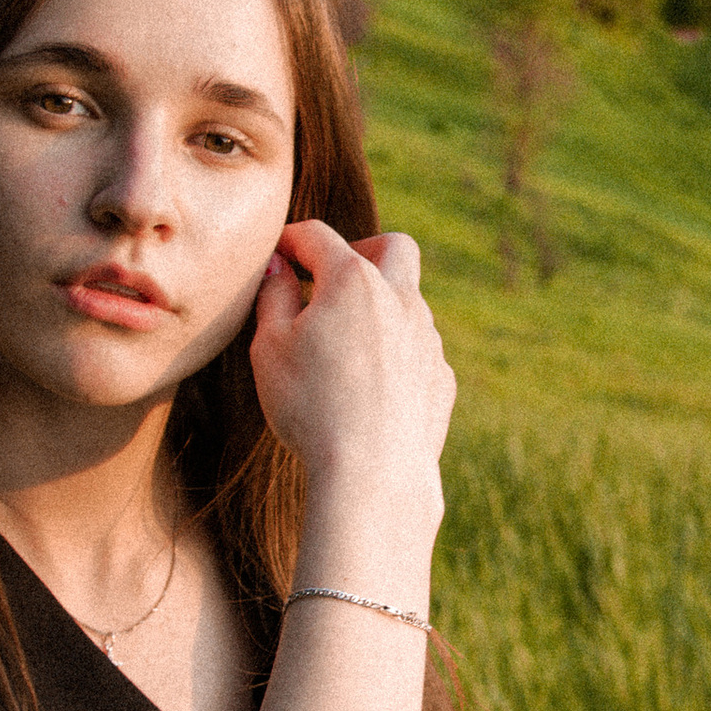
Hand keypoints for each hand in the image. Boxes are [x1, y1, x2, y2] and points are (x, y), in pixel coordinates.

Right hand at [248, 222, 454, 525]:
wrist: (372, 473)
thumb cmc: (310, 406)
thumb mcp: (268, 347)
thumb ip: (272, 296)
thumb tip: (278, 268)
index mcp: (353, 280)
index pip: (318, 237)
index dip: (291, 239)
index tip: (278, 252)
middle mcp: (401, 300)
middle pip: (393, 247)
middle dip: (362, 250)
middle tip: (331, 280)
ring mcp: (428, 339)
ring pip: (410, 302)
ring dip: (380, 309)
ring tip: (344, 345)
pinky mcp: (441, 379)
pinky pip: (419, 351)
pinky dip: (395, 353)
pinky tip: (370, 386)